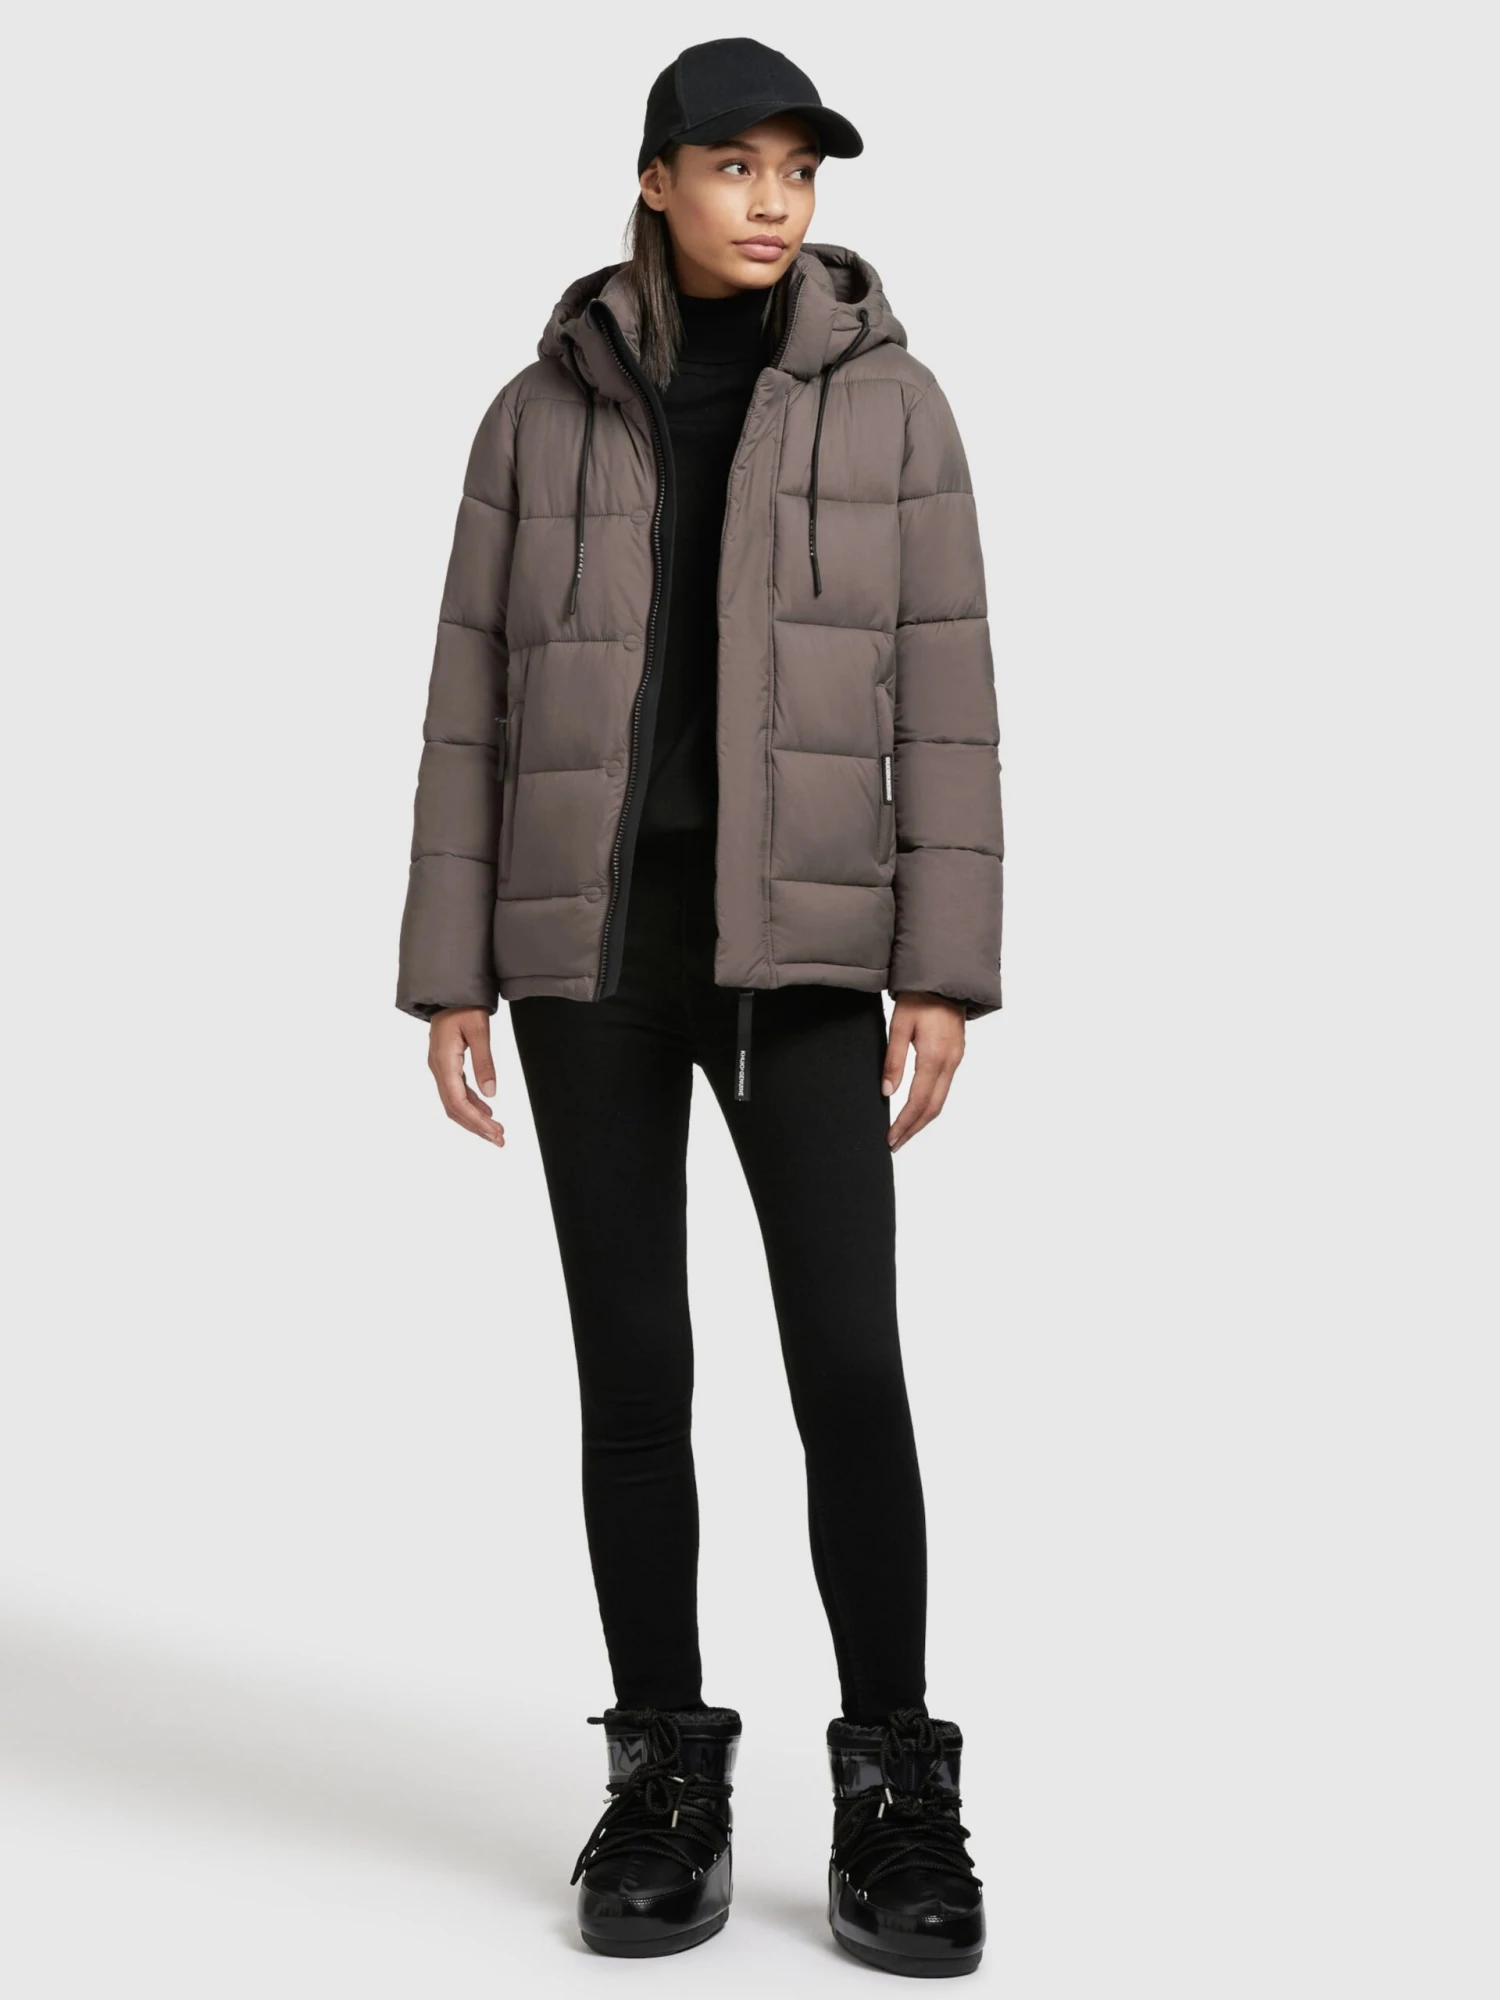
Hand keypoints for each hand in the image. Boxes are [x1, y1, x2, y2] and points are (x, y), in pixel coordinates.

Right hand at [427, 1008, 505, 1146]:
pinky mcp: (446, 1065)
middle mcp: (438, 1068)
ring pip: (454, 1103)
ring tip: (496, 1131)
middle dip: (476, 1126)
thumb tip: (491, 1094)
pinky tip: (487, 1111)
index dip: (476, 1120)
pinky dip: (471, 1105)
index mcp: (444, 1061)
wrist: (450, 990)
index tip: (494, 1132)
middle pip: (454, 1108)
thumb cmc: (464, 1006)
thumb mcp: (479, 1030)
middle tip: (499, 1139)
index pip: (457, 1101)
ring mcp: (440, 1068)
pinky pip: (456, 1092)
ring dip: (474, 1119)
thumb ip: (485, 1062)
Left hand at [882, 992, 965, 1149]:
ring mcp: (956, 1059)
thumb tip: (886, 1092)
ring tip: (903, 1132)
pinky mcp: (956, 1055)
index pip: (918, 1101)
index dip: (904, 1123)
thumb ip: (893, 1060)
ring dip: (922, 1120)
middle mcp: (950, 1062)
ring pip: (940, 1100)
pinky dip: (930, 1105)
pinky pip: (944, 1088)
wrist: (945, 977)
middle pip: (933, 1108)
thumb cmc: (919, 997)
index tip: (890, 1138)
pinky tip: (917, 1109)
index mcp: (934, 1056)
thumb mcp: (898, 1025)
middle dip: (914, 1129)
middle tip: (895, 1143)